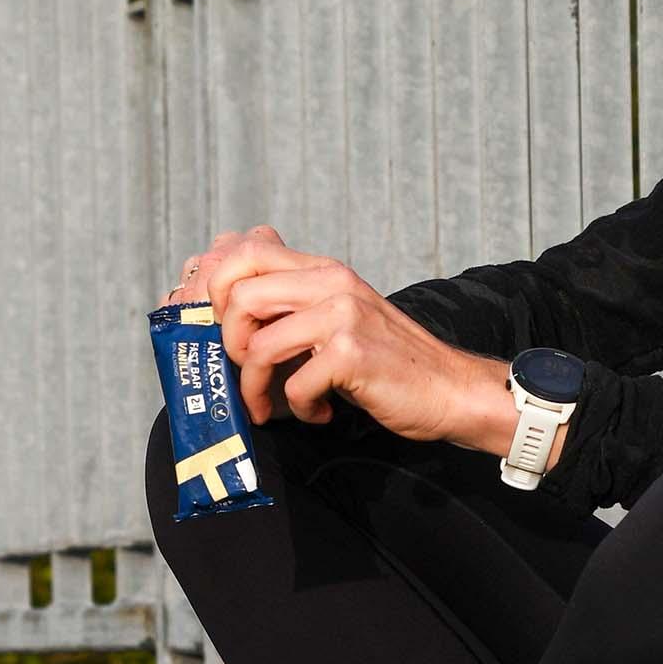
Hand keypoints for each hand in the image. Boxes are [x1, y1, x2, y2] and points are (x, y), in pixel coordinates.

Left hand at [167, 225, 502, 446]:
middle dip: (227, 342)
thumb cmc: (388, 361)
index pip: (243, 251)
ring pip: (260, 344)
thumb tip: (227, 294)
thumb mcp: (339, 314)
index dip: (213, 289)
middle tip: (244, 370)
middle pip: (239, 294)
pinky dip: (299, 409)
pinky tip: (317, 412)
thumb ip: (293, 300)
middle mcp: (331, 282)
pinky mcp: (353, 354)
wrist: (449, 389)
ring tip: (269, 405)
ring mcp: (343, 315)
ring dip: (254, 386)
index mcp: (322, 269)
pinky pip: (296, 384)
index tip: (220, 331)